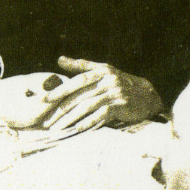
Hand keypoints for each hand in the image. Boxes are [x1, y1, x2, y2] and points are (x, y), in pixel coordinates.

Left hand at [35, 57, 153, 137]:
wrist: (146, 95)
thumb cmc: (119, 82)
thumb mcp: (103, 70)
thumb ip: (81, 66)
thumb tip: (59, 59)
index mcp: (102, 71)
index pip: (77, 81)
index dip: (60, 90)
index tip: (43, 100)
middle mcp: (109, 80)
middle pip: (80, 96)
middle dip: (61, 110)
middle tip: (46, 122)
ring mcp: (116, 93)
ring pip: (88, 106)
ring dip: (70, 119)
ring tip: (57, 129)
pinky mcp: (122, 105)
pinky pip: (102, 115)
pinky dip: (88, 122)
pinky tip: (77, 129)